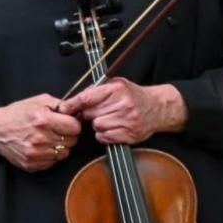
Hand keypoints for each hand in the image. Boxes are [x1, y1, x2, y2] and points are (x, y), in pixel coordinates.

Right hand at [0, 94, 82, 172]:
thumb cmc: (17, 113)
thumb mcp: (38, 101)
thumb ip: (59, 104)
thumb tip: (76, 111)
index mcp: (43, 120)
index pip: (75, 128)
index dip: (73, 124)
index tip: (67, 123)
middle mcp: (41, 138)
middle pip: (72, 141)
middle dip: (67, 135)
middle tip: (57, 130)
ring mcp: (36, 154)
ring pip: (64, 154)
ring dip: (60, 146)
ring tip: (48, 138)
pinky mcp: (32, 164)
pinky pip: (52, 162)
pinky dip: (50, 155)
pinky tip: (41, 147)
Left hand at [61, 79, 186, 144]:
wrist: (157, 107)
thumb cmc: (134, 96)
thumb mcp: (117, 84)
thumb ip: (97, 90)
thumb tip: (75, 100)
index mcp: (117, 89)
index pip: (88, 98)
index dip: (73, 104)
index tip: (64, 109)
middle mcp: (123, 104)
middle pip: (91, 113)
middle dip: (89, 114)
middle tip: (96, 112)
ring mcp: (128, 120)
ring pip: (97, 126)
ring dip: (98, 125)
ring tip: (108, 119)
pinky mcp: (130, 134)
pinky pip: (105, 137)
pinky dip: (104, 135)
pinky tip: (112, 128)